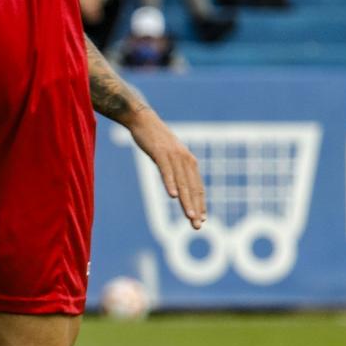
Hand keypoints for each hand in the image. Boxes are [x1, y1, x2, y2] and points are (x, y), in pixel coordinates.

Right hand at [125, 106, 206, 229]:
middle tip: (197, 226)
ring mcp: (173, 156)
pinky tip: (172, 196)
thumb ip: (175, 170)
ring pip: (182, 182)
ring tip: (189, 217)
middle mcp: (185, 160)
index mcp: (189, 162)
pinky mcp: (160, 152)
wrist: (143, 120)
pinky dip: (170, 183)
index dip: (200, 204)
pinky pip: (166, 171)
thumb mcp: (169, 156)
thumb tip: (178, 185)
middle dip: (195, 208)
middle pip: (192, 188)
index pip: (197, 187)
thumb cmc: (156, 140)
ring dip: (186, 201)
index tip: (202, 220)